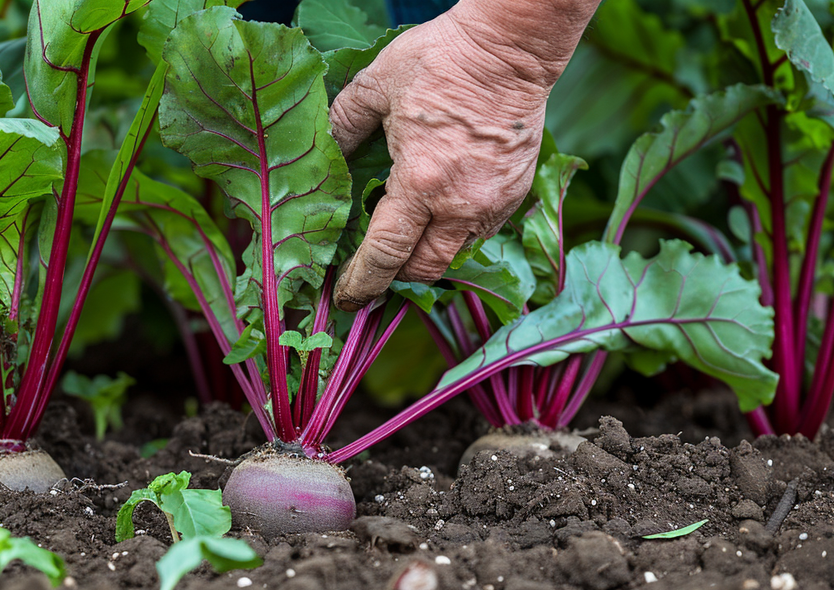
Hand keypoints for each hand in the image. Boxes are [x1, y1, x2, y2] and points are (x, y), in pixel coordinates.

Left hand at [329, 0, 596, 310]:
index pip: (385, 254)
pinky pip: (479, 234)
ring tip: (403, 243)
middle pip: (422, 270)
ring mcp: (492, 203)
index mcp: (420, 182)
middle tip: (370, 270)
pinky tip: (437, 215)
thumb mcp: (374, 86)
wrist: (511, 48)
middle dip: (394, 276)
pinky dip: (454, 235)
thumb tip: (320, 157)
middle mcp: (459, 204)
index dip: (361, 282)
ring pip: (453, 257)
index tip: (346, 299)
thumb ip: (341, 126)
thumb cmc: (442, 60)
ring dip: (425, 257)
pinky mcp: (513, 195)